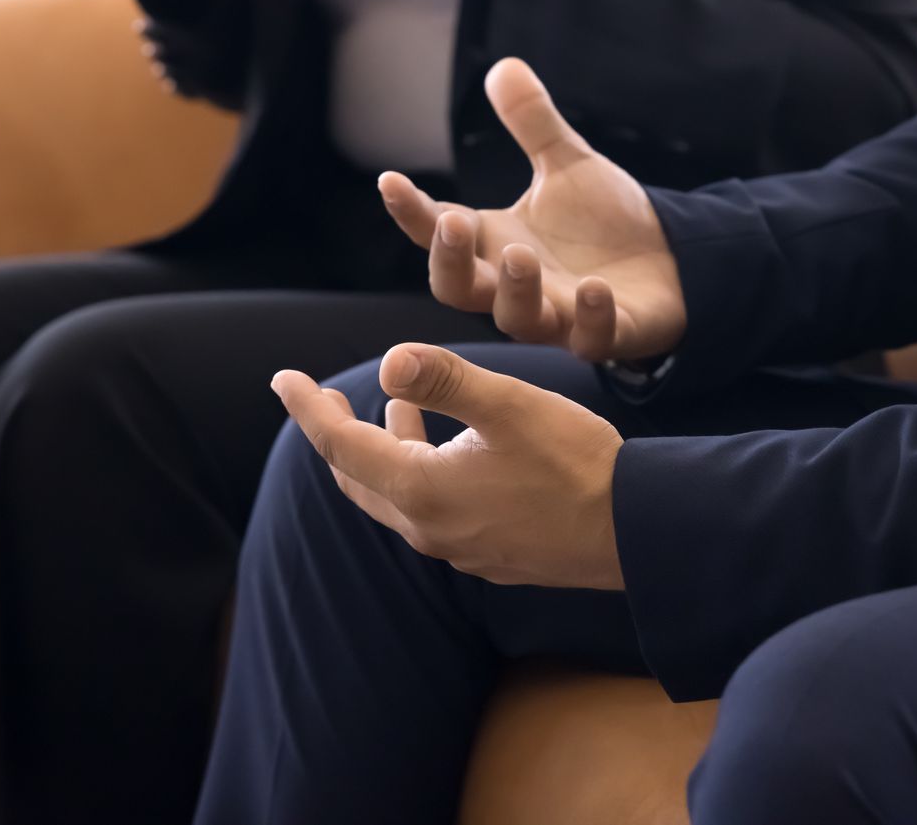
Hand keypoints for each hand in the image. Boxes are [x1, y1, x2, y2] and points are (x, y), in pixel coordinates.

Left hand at [273, 344, 626, 588]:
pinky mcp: (488, 555)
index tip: (283, 378)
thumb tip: (387, 361)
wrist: (633, 533)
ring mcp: (458, 548)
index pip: (341, 445)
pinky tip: (450, 448)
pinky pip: (430, 511)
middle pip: (358, 477)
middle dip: (335, 432)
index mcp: (421, 489)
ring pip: (396, 495)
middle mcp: (428, 527)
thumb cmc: (574, 463)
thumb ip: (444, 379)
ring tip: (396, 405)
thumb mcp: (508, 404)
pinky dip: (419, 471)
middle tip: (321, 394)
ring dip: (385, 448)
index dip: (308, 409)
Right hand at [381, 58, 686, 361]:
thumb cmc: (604, 222)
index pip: (437, 233)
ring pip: (518, 319)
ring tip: (519, 255)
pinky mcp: (604, 334)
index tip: (391, 181)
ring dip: (515, 289)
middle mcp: (515, 286)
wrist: (673, 261)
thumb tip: (504, 65)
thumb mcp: (568, 165)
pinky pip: (589, 338)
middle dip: (451, 260)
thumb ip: (534, 124)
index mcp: (495, 243)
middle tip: (454, 222)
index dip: (412, 212)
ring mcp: (558, 315)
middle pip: (459, 288)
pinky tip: (593, 289)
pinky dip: (589, 316)